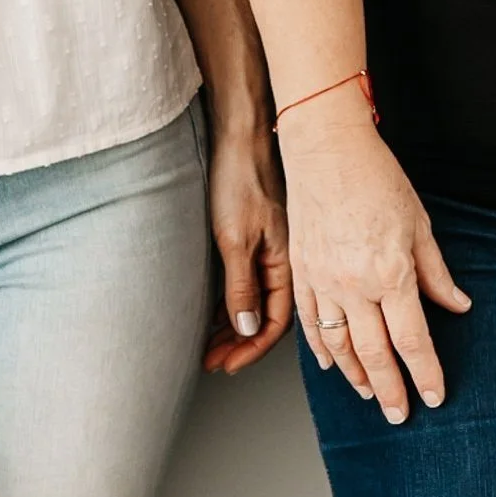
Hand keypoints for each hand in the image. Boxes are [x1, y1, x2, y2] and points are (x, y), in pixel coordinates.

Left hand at [201, 117, 292, 374]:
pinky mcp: (253, 234)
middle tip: (212, 362)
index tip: (227, 365)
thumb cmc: (241, 178)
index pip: (275, 323)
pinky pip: (247, 280)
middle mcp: (282, 259)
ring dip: (233, 325)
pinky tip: (214, 311)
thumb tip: (247, 331)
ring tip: (208, 345)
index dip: (251, 349)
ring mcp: (268, 246)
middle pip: (265, 315)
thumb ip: (243, 287)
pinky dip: (232, 301)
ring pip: (255, 298)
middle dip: (239, 343)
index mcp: (287, 263)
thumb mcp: (236, 239)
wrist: (241, 131)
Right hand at [280, 92, 470, 422]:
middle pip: (375, 353)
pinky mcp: (300, 270)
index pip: (412, 339)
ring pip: (339, 344)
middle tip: (399, 414)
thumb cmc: (376, 177)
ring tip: (369, 393)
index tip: (434, 396)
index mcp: (391, 273)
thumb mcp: (419, 224)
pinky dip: (320, 348)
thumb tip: (458, 305)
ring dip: (355, 375)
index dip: (425, 373)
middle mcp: (354, 284)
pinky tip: (331, 363)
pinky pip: (308, 321)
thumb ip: (436, 272)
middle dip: (390, 389)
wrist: (325, 147)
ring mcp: (322, 280)